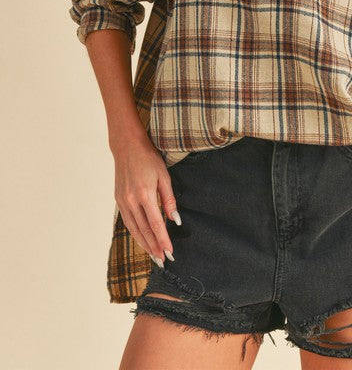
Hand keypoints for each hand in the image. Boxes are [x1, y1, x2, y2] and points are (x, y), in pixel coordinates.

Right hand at [113, 136, 180, 263]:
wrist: (127, 147)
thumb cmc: (149, 159)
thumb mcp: (164, 176)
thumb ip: (169, 199)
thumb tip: (175, 220)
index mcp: (144, 194)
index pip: (156, 224)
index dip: (163, 240)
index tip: (170, 253)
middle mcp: (131, 201)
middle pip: (144, 231)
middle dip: (154, 247)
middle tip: (163, 261)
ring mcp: (122, 201)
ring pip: (134, 229)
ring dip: (144, 244)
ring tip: (153, 256)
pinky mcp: (119, 200)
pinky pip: (127, 221)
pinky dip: (135, 233)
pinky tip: (142, 240)